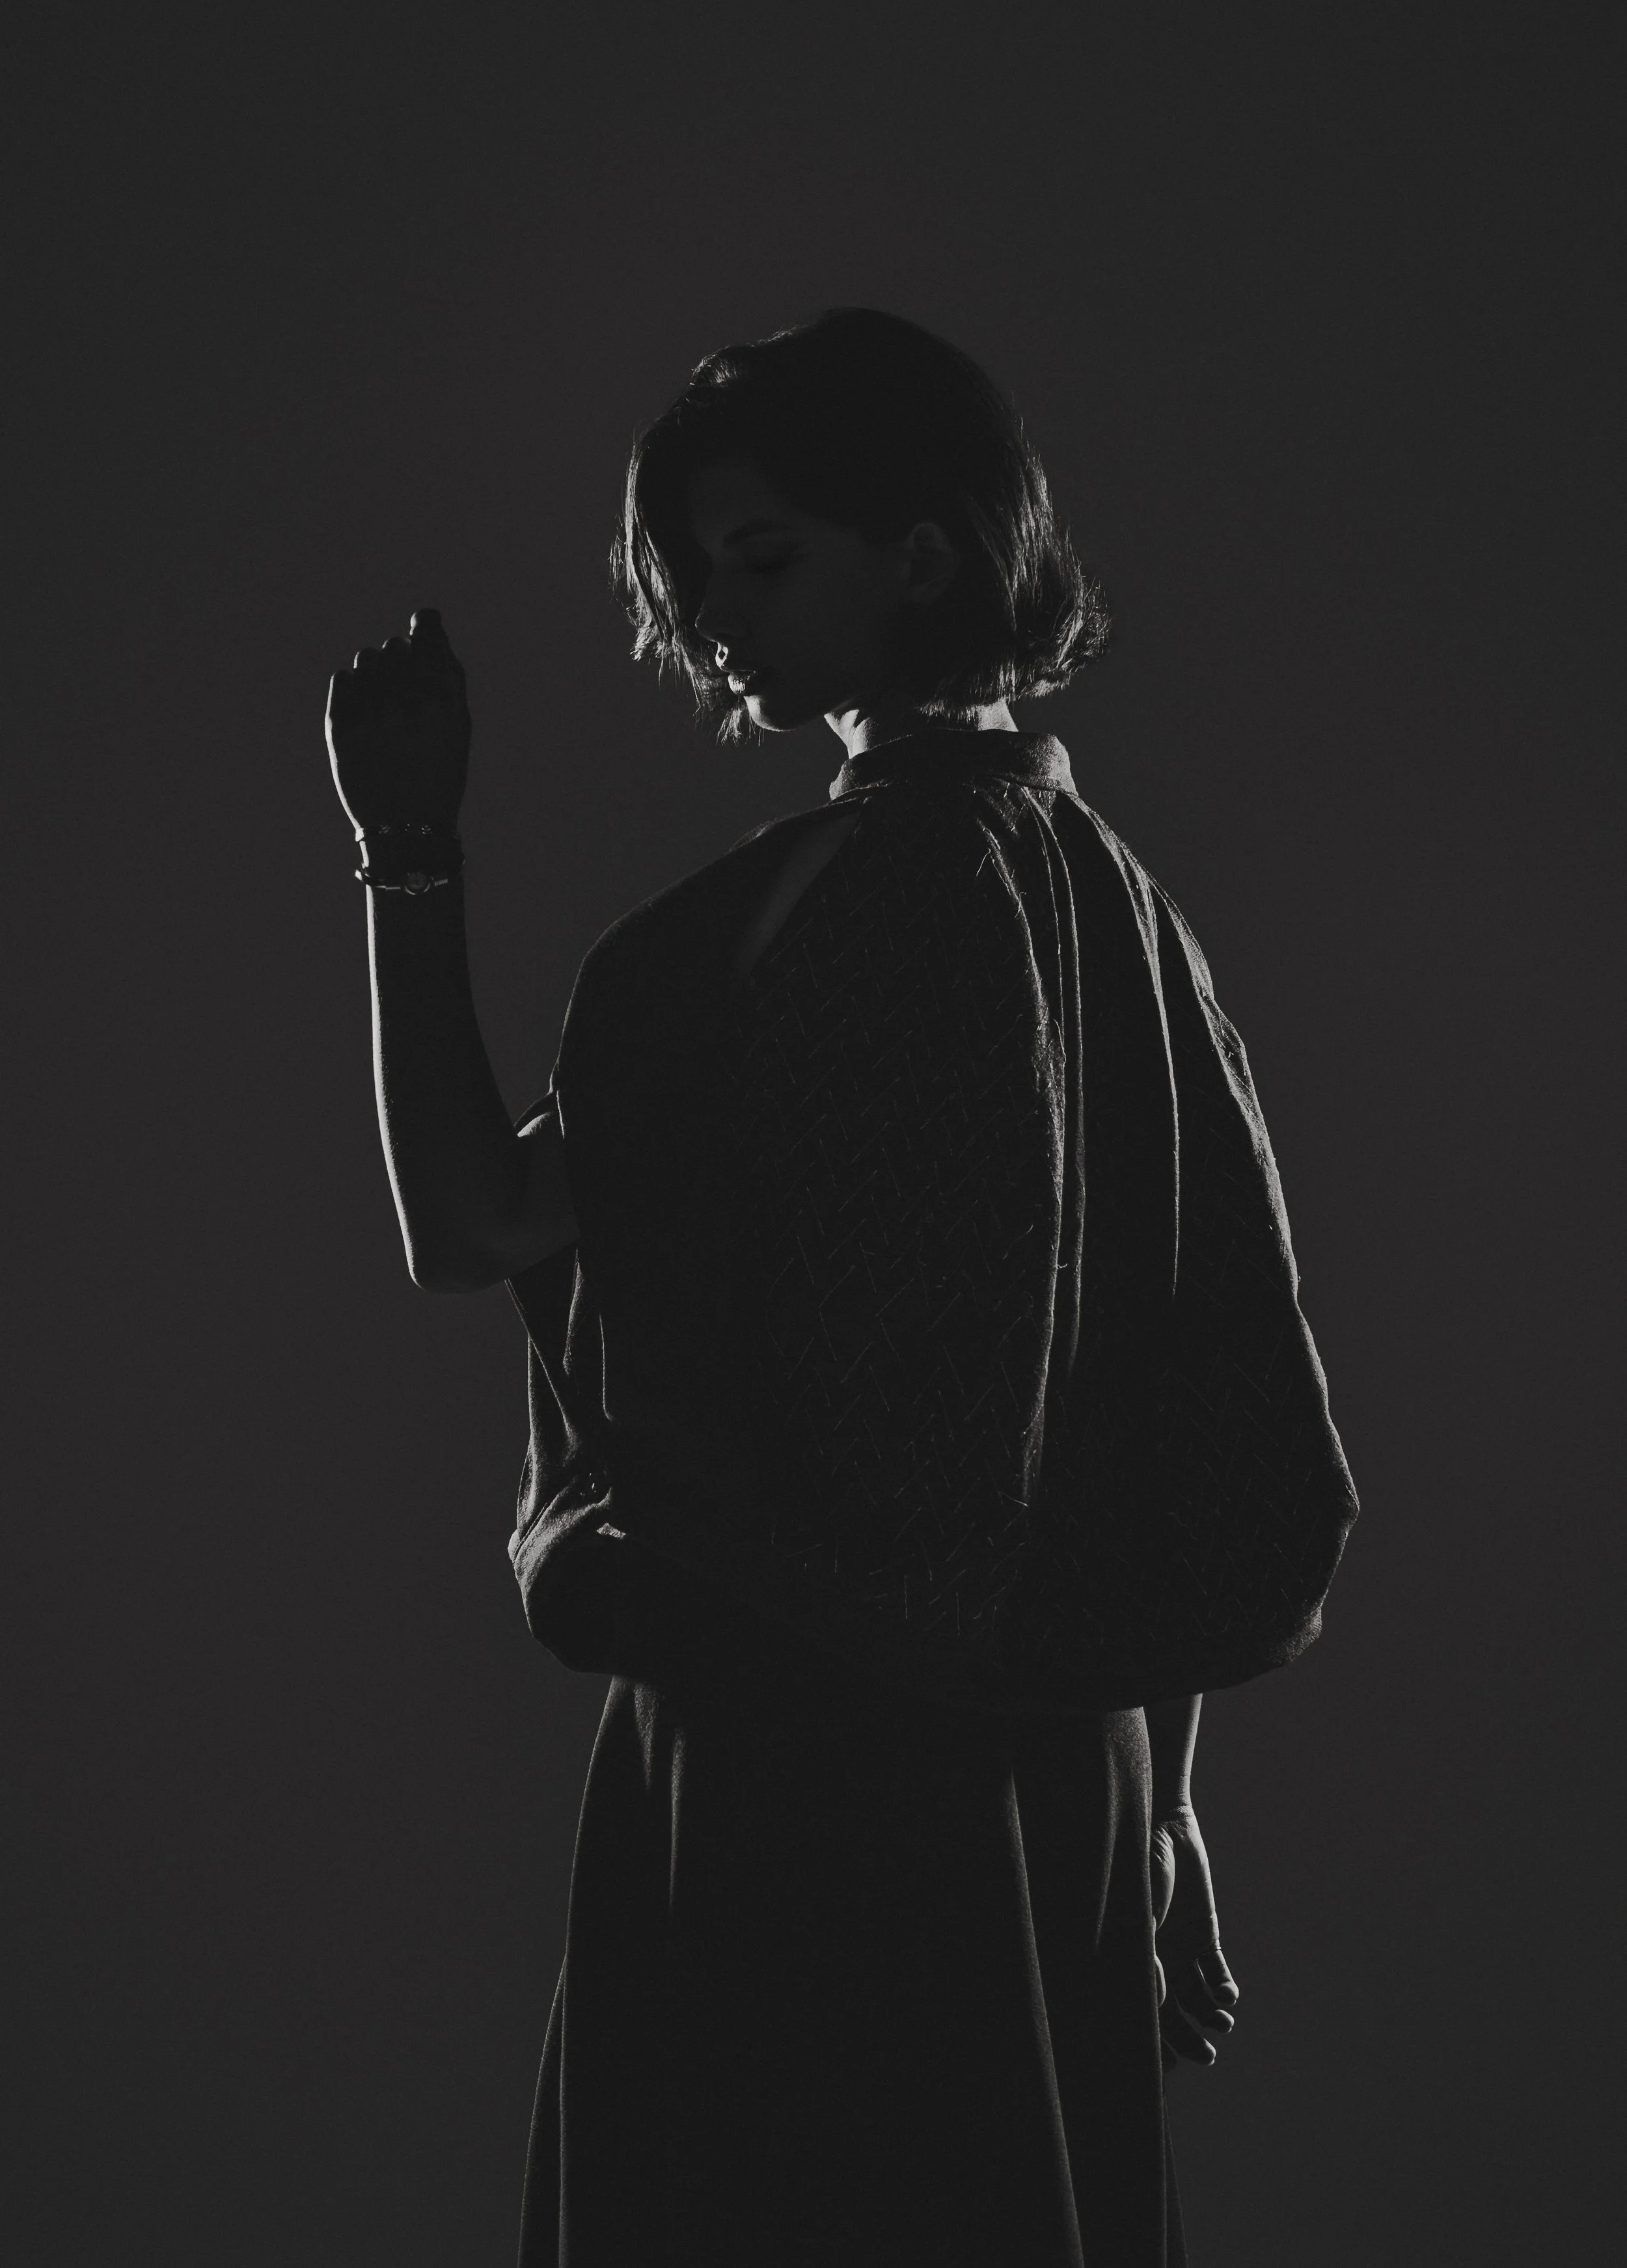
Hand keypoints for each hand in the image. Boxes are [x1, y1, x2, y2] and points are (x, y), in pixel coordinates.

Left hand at [326, 608, 470, 834]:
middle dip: (401, 660)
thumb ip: (448, 675)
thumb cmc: (438, 775)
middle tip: (405, 689)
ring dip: (376, 670)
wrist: (405, 826)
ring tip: (383, 701)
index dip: (424, 626)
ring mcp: (370, 712)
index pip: (427, 636)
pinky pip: (343, 679)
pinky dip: (353, 687)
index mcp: (441, 699)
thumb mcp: (457, 727)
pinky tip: (366, 711)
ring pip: (367, 659)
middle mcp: (405, 701)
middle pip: (395, 647)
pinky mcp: (340, 724)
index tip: (423, 626)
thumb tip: (429, 628)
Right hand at [1149, 1800, 1239, 2067]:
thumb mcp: (1140, 1914)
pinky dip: (1224, 1988)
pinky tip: (1228, 1996)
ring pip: (1196, 1998)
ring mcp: (1181, 1948)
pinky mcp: (1203, 1933)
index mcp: (1133, 1960)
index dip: (1154, 2042)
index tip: (1169, 2067)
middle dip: (1188, 2040)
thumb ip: (1147, 1957)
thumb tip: (1159, 2003)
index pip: (1142, 2012)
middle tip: (1207, 2057)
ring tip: (1223, 2024)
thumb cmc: (1140, 1868)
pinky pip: (1215, 1970)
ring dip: (1210, 2016)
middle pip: (1172, 2014)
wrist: (1165, 1827)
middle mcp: (1156, 1961)